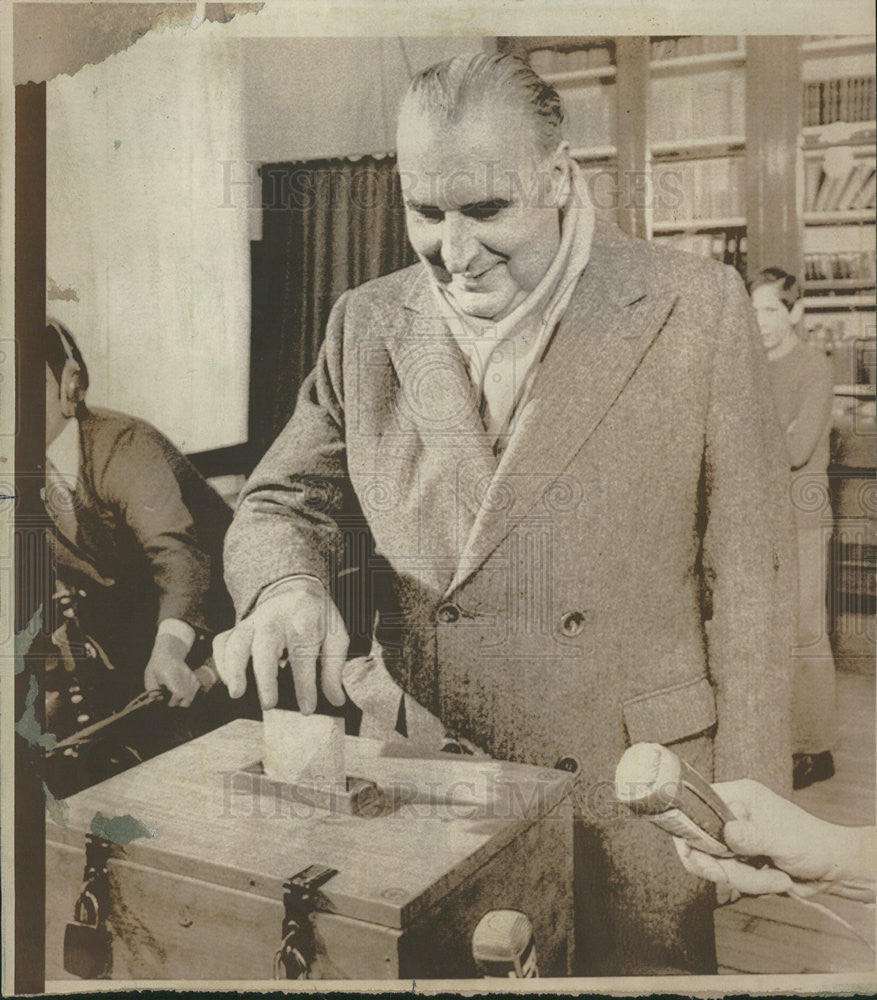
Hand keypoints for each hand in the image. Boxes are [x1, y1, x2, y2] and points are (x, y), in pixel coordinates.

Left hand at [144, 633, 199, 707]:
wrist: (169, 653)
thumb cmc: (157, 667)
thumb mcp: (149, 678)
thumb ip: (153, 692)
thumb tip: (160, 701)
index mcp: (170, 675)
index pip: (179, 694)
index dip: (173, 703)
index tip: (168, 702)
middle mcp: (183, 675)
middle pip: (187, 699)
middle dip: (178, 703)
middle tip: (171, 700)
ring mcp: (191, 676)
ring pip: (190, 698)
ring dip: (183, 700)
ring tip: (174, 694)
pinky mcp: (195, 678)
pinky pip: (193, 693)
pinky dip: (188, 696)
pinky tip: (181, 692)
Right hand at [213, 577, 347, 711]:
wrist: (294, 588)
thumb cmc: (316, 618)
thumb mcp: (335, 636)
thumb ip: (334, 668)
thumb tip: (336, 700)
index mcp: (304, 618)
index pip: (303, 652)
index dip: (305, 683)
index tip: (307, 708)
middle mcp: (275, 618)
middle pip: (266, 645)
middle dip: (266, 676)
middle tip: (269, 704)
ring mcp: (252, 621)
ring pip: (237, 641)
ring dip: (234, 668)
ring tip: (237, 693)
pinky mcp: (238, 627)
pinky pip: (222, 642)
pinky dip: (221, 662)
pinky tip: (229, 682)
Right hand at [674, 778, 866, 897]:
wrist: (832, 869)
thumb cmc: (812, 843)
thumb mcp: (781, 837)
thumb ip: (752, 836)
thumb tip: (727, 833)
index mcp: (737, 795)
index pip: (694, 807)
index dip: (693, 832)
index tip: (713, 855)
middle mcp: (729, 815)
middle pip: (699, 843)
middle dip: (725, 866)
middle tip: (750, 873)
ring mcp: (732, 839)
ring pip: (713, 865)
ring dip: (744, 879)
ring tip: (775, 878)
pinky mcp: (738, 860)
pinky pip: (728, 877)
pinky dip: (749, 885)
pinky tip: (773, 879)